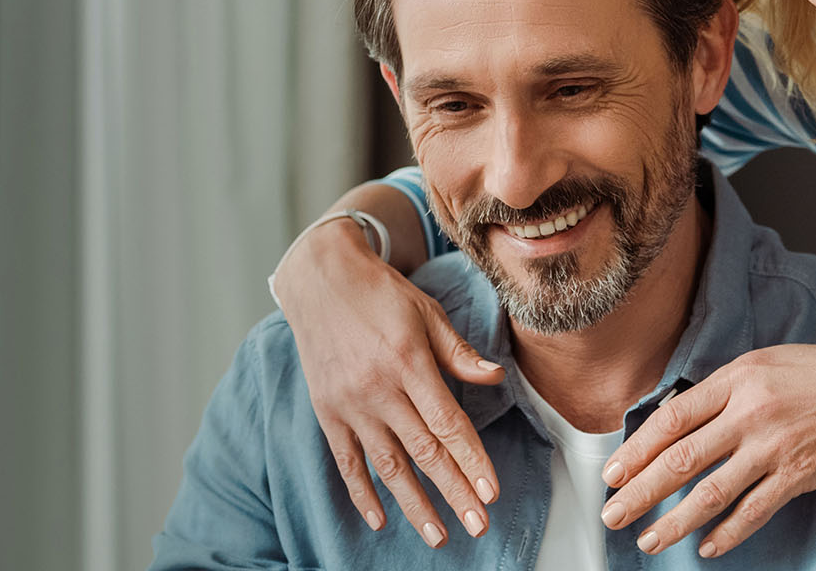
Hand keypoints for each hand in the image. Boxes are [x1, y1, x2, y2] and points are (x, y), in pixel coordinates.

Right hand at [272, 219, 505, 546]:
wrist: (319, 279)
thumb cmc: (380, 293)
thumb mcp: (425, 311)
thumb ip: (458, 351)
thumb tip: (496, 377)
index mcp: (407, 360)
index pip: (447, 422)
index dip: (471, 459)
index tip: (491, 491)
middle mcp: (377, 387)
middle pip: (423, 450)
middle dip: (454, 491)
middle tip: (478, 524)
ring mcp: (349, 402)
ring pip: (387, 464)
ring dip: (415, 504)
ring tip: (438, 535)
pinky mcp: (327, 410)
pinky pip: (346, 459)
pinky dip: (361, 492)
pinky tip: (379, 518)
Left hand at [600, 340, 815, 557]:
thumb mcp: (760, 363)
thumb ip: (719, 391)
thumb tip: (674, 418)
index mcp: (734, 381)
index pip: (671, 419)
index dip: (637, 450)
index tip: (613, 473)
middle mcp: (749, 414)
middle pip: (681, 459)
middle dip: (640, 491)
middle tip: (613, 514)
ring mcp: (774, 447)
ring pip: (712, 491)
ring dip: (675, 521)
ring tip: (649, 540)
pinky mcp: (800, 474)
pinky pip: (755, 510)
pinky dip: (728, 532)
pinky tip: (707, 547)